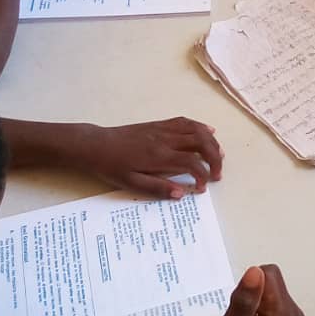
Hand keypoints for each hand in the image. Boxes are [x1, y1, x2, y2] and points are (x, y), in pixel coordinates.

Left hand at [74, 118, 223, 198]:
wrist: (96, 145)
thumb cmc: (112, 166)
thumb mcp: (131, 183)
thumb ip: (157, 188)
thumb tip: (181, 193)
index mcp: (159, 157)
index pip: (192, 163)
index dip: (202, 176)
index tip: (201, 188)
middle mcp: (165, 140)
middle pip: (201, 142)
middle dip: (215, 158)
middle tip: (217, 173)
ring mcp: (163, 129)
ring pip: (196, 130)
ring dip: (211, 142)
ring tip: (218, 155)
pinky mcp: (159, 124)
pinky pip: (184, 122)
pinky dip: (200, 126)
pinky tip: (207, 132)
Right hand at [201, 265, 304, 315]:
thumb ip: (245, 300)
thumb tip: (255, 271)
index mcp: (287, 315)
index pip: (268, 274)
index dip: (247, 288)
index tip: (240, 311)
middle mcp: (296, 315)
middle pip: (270, 280)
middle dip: (251, 294)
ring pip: (268, 289)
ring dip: (252, 302)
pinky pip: (268, 300)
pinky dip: (254, 309)